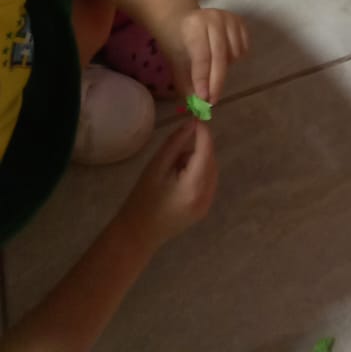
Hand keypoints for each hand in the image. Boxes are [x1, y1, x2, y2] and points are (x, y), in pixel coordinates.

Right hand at [121, 122, 216, 251]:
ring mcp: (207, 204)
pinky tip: (178, 180)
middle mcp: (206, 195)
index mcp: (194, 186)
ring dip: (197, 161)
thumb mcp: (155, 167)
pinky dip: (198, 173)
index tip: (195, 117)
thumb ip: (175, 143)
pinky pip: (208, 181)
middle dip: (197, 149)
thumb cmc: (142, 199)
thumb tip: (192, 123)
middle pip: (210, 159)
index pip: (206, 150)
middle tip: (174, 152)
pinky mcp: (204, 209)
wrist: (138, 234)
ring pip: (210, 169)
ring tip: (173, 170)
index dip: (203, 132)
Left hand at [157, 5, 249, 103]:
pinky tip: (223, 57)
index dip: (203, 79)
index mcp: (194, 25)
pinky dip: (235, 58)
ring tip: (213, 69)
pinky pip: (243, 48)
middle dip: (216, 82)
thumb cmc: (177, 42)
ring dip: (225, 68)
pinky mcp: (240, 21)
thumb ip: (187, 82)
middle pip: (220, 56)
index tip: (203, 99)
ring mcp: (230, 18)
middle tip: (212, 101)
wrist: (182, 20)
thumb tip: (199, 106)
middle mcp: (214, 18)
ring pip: (234, 54)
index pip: (202, 56)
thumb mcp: (176, 62)